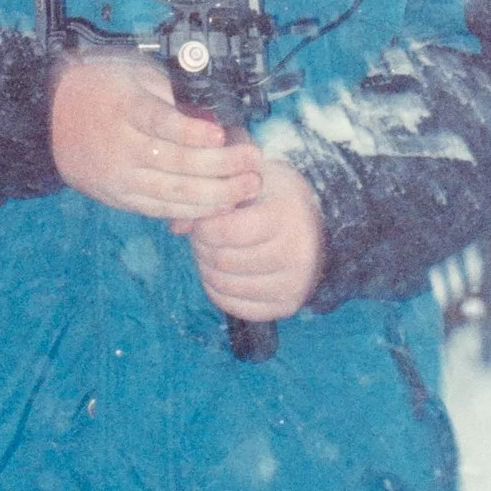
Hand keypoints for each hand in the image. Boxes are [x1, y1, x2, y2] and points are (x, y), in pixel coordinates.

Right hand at [50, 51, 263, 227]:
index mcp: (125, 108)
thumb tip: (213, 119)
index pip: (160, 123)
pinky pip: (161, 209)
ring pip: (174, 192)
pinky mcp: (119, 197)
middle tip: (253, 162)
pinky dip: (193, 210)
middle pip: (177, 163)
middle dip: (222, 166)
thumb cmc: (101, 87)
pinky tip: (220, 205)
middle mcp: (120, 147)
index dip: (192, 132)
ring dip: (217, 193)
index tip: (221, 134)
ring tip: (247, 187)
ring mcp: (119, 177)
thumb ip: (171, 97)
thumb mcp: (135, 75)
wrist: (50, 117)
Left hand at [188, 156, 324, 322]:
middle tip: (203, 237)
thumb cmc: (271, 196)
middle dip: (202, 248)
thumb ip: (209, 198)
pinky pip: (236, 307)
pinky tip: (222, 272)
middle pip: (223, 261)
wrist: (314, 221)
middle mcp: (297, 252)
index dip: (203, 227)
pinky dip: (219, 291)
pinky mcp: (287, 306)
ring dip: (207, 269)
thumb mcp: (246, 183)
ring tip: (212, 252)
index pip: (226, 231)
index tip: (203, 220)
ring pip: (226, 286)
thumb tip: (176, 227)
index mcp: (286, 214)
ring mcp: (295, 283)